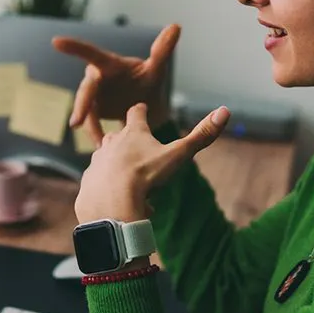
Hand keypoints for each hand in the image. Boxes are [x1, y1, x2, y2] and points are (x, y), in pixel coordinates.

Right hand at [53, 24, 178, 143]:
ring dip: (89, 126)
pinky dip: (96, 134)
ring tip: (101, 142)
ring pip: (85, 110)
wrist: (146, 106)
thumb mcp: (156, 69)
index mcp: (109, 64)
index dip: (74, 47)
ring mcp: (92, 96)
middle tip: (77, 122)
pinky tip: (103, 146)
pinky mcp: (92, 112)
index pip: (91, 53)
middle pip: (86, 89)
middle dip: (81, 104)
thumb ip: (162, 50)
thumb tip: (176, 26)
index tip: (56, 41)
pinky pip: (90, 124)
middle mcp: (97, 78)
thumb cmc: (147, 81)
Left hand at [75, 104, 228, 223]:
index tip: (142, 109)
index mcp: (132, 133)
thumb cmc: (146, 176)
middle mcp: (111, 142)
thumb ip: (201, 136)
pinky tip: (119, 201)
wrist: (111, 203)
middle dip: (127, 141)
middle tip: (140, 153)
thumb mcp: (178, 155)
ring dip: (118, 168)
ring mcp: (97, 161)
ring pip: (107, 160)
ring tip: (131, 183)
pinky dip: (109, 189)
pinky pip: (100, 183)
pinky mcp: (87, 181)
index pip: (136, 112)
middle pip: (118, 135)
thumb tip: (225, 111)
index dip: (140, 110)